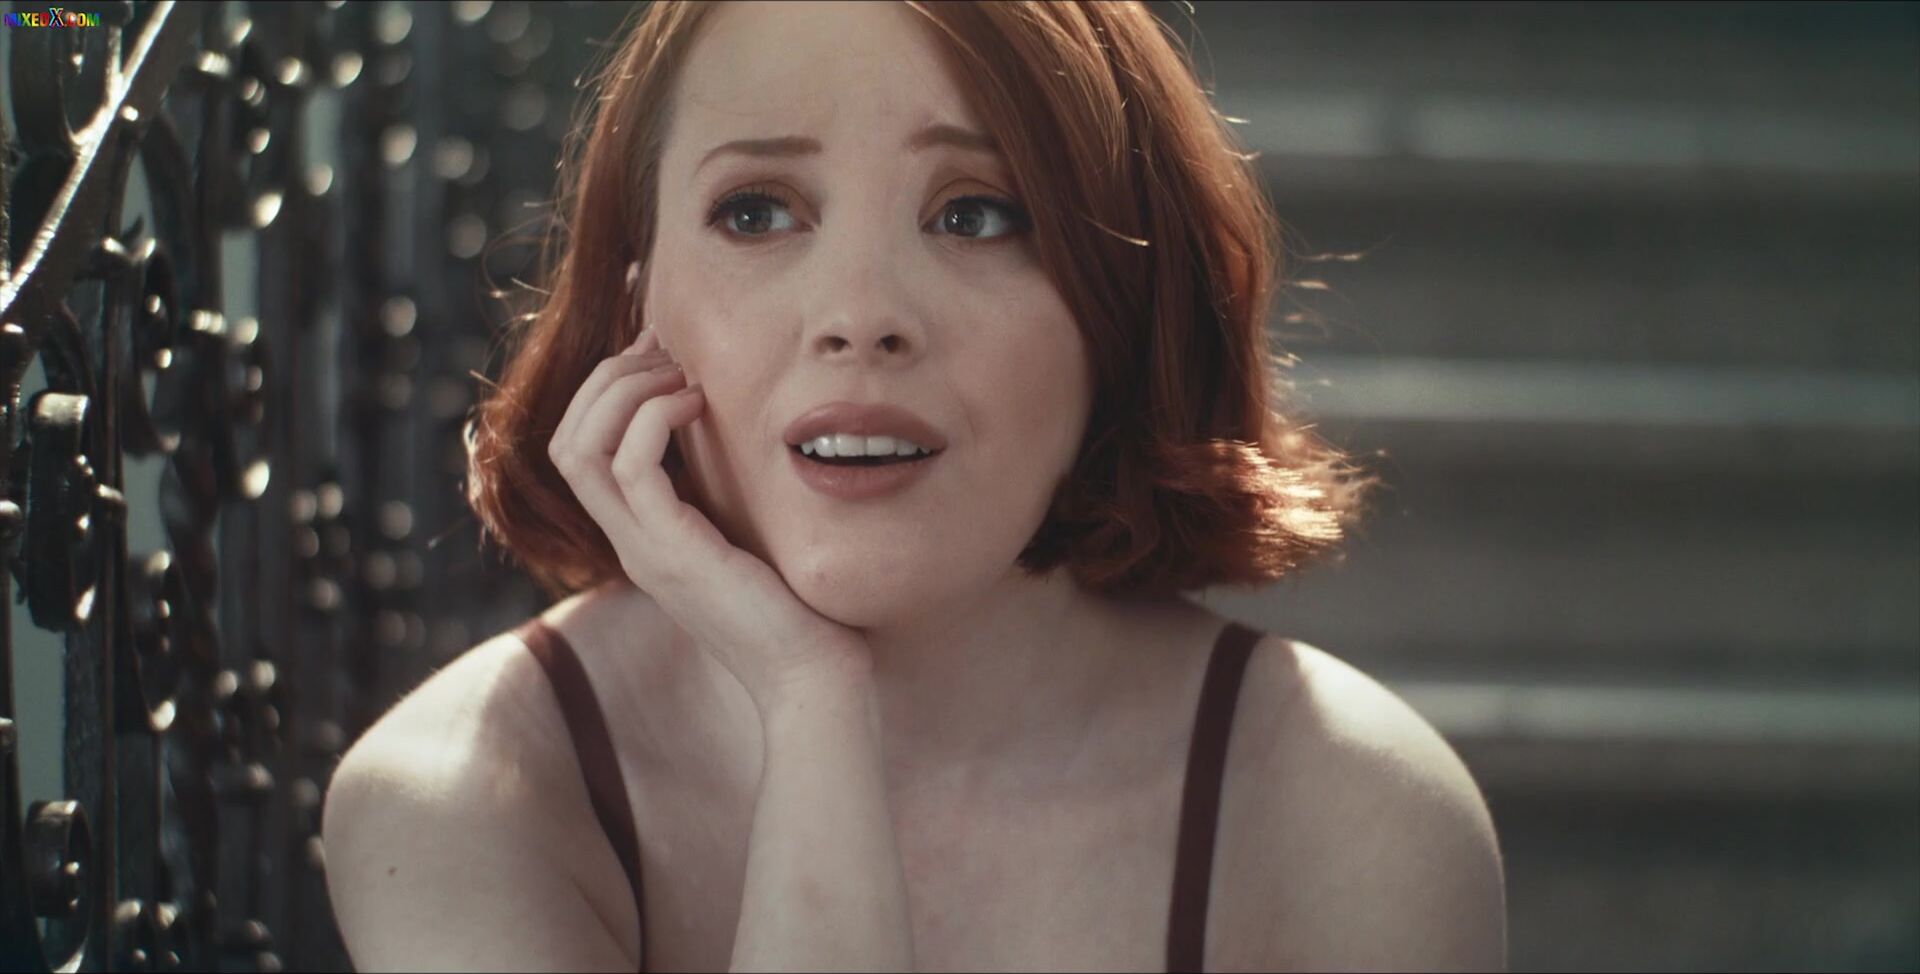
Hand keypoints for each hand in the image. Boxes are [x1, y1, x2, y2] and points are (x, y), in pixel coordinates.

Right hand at [547, 327, 873, 710]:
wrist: (812, 680)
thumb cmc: (802, 610)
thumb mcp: (754, 537)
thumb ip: (734, 494)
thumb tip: (746, 434)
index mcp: (643, 537)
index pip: (581, 450)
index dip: (607, 389)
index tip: (660, 350)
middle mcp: (631, 542)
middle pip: (566, 441)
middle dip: (607, 377)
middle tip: (664, 348)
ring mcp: (644, 549)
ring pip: (579, 448)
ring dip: (622, 389)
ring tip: (679, 369)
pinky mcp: (674, 553)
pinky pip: (630, 468)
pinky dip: (653, 418)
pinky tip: (698, 400)